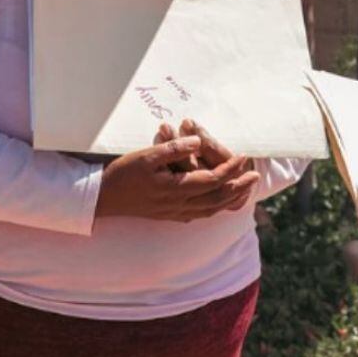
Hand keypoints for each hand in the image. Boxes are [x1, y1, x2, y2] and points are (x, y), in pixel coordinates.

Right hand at [94, 130, 258, 221]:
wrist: (102, 198)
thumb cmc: (123, 173)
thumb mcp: (147, 155)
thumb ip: (175, 148)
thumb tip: (198, 141)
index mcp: (176, 189)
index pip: (213, 180)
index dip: (230, 169)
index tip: (244, 157)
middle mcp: (178, 205)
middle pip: (217, 199)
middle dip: (238, 187)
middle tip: (255, 176)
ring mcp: (174, 212)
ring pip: (210, 210)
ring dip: (230, 199)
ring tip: (244, 189)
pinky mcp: (168, 215)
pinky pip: (199, 214)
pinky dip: (214, 208)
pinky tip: (217, 203)